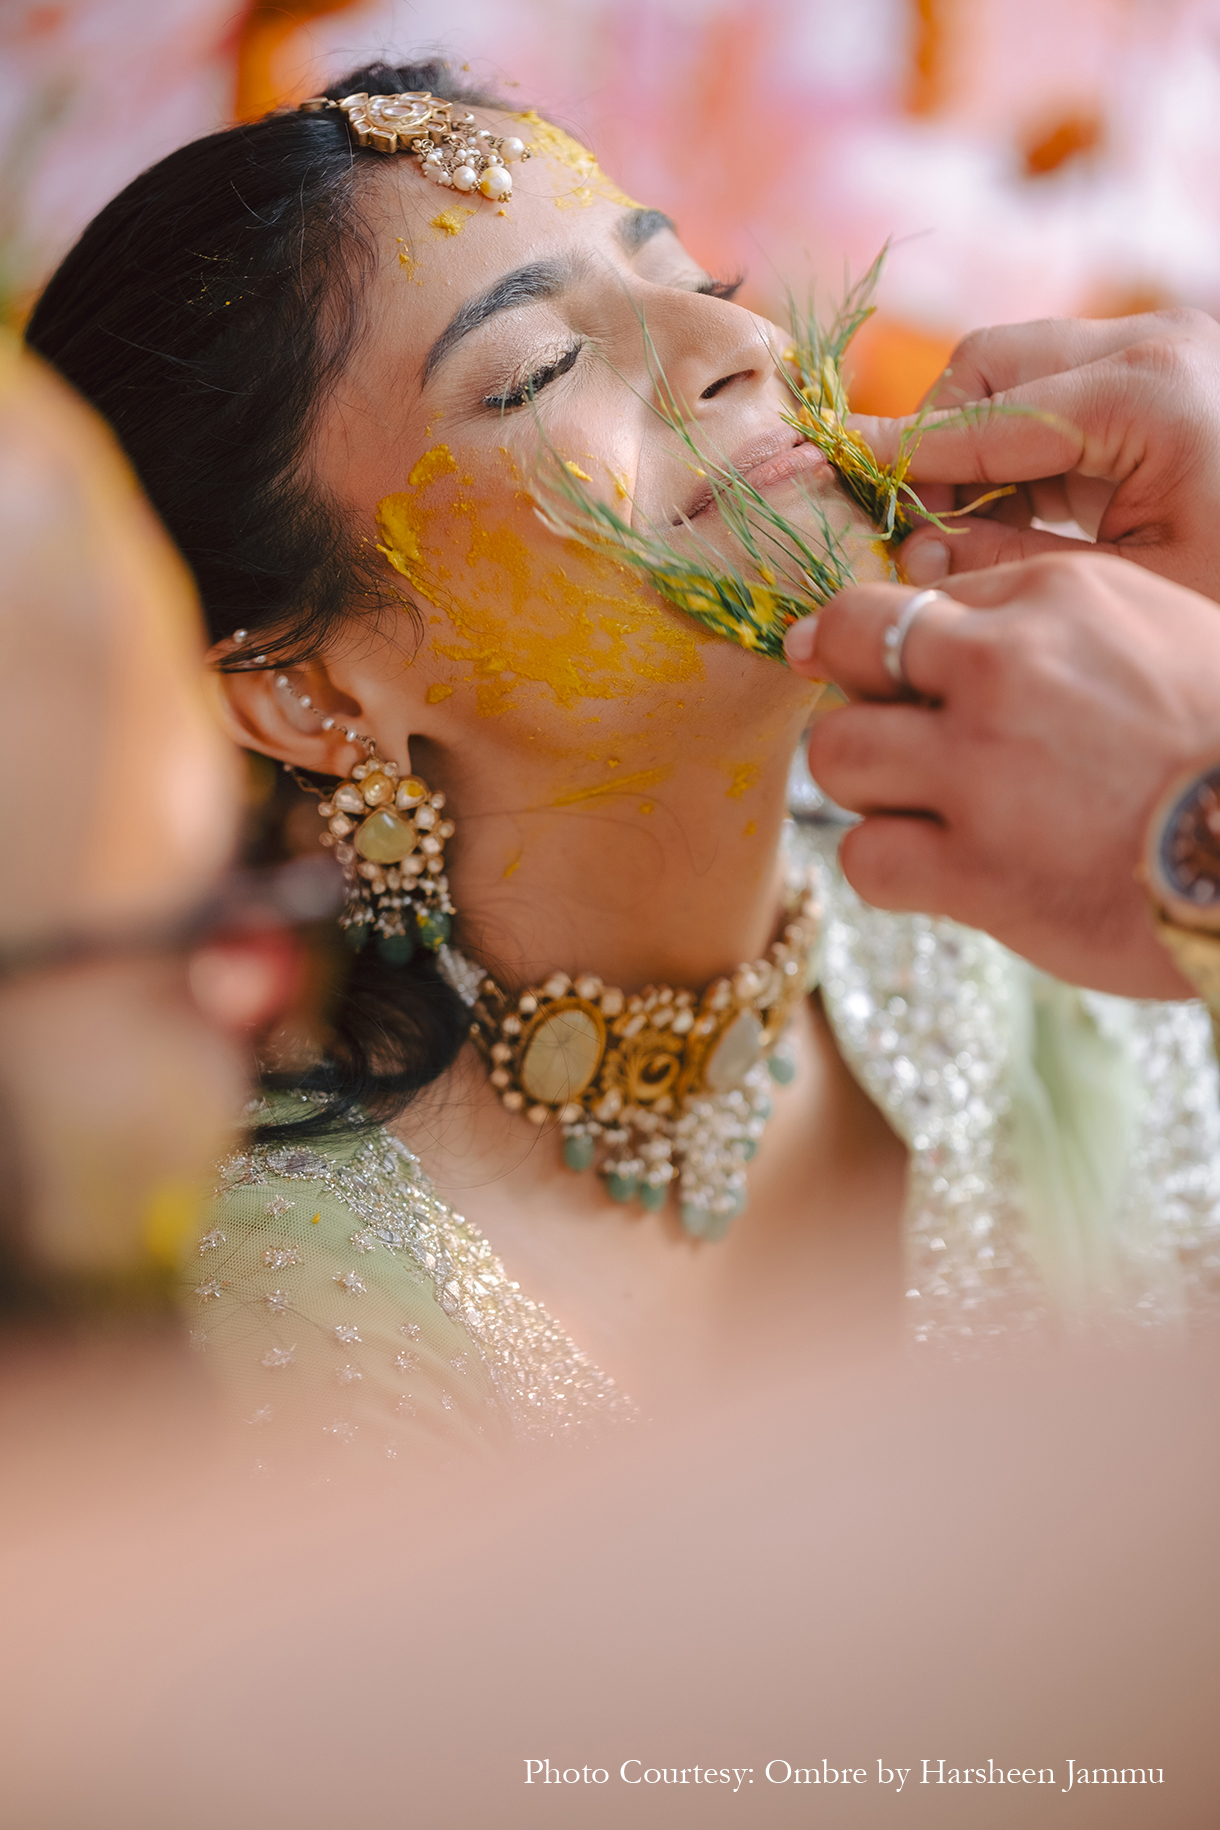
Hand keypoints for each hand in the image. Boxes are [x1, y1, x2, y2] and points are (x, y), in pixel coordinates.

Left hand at [785, 554, 1219, 996]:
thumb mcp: (1163, 635)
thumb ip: (1061, 629)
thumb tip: (960, 644)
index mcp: (1058, 593)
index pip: (917, 599)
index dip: (905, 651)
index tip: (917, 689)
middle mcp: (1004, 668)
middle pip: (847, 646)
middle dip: (860, 694)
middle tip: (897, 740)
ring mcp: (982, 769)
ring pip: (837, 753)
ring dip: (866, 784)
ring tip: (922, 810)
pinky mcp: (977, 870)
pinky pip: (864, 857)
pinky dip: (888, 867)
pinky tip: (938, 873)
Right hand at [848, 311, 1219, 600]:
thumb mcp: (1131, 589)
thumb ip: (1009, 562)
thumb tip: (912, 554)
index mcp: (1150, 396)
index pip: (981, 417)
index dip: (899, 457)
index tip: (830, 478)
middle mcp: (1158, 345)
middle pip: (989, 364)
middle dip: (936, 441)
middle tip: (911, 531)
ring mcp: (1168, 348)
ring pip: (1018, 369)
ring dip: (977, 445)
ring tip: (966, 536)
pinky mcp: (1172, 370)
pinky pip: (1061, 390)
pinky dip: (1023, 448)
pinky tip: (1018, 518)